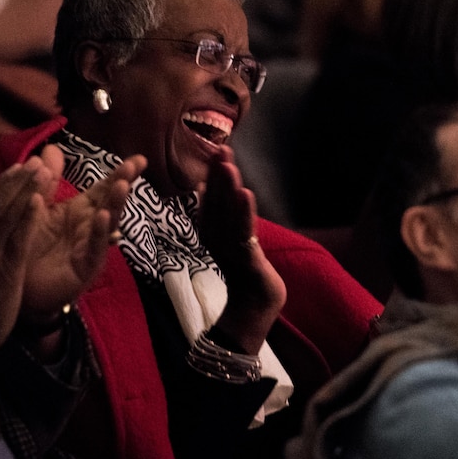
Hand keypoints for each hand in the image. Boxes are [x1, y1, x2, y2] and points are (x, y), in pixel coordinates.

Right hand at [0, 156, 55, 367]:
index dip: (1, 183)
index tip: (19, 166)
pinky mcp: (3, 272)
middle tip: (37, 162)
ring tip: (45, 172)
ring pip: (7, 216)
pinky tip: (40, 202)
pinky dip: (28, 219)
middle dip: (17, 180)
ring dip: (27, 191)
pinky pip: (17, 240)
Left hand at [20, 146, 146, 322]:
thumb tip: (52, 148)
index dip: (120, 173)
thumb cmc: (31, 247)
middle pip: (111, 200)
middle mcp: (91, 226)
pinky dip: (100, 232)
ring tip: (122, 185)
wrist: (20, 288)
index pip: (104, 187)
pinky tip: (104, 218)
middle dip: (124, 182)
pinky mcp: (86, 267)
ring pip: (108, 221)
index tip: (139, 158)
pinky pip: (95, 247)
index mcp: (81, 210)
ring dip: (116, 203)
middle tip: (137, 164)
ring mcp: (91, 247)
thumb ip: (47, 180)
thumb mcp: (39, 208)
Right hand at [198, 146, 285, 353]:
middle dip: (220, 175)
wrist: (253, 310)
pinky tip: (245, 194)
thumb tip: (204, 186)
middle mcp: (217, 238)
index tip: (218, 150)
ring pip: (228, 214)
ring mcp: (230, 249)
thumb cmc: (244, 271)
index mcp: (213, 232)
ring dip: (228, 188)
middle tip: (221, 149)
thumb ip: (219, 213)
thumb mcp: (230, 237)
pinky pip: (243, 232)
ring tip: (229, 165)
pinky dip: (244, 213)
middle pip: (218, 202)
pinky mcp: (246, 259)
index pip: (212, 199)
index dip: (214, 175)